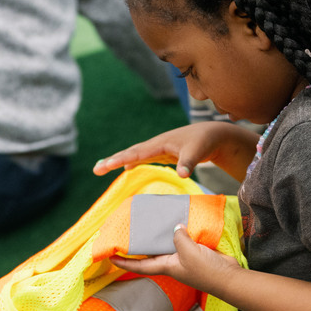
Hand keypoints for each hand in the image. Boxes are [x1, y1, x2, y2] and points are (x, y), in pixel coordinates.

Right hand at [94, 122, 259, 182]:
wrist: (215, 135)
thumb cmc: (206, 141)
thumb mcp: (198, 151)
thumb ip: (189, 162)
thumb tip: (182, 175)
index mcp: (160, 143)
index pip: (136, 153)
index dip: (119, 160)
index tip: (104, 166)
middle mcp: (156, 144)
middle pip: (130, 153)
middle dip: (113, 160)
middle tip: (96, 169)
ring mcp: (159, 148)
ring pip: (135, 155)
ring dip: (119, 161)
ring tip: (102, 168)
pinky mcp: (163, 153)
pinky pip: (143, 158)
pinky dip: (132, 162)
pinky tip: (126, 169)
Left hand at [112, 224, 241, 292]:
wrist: (230, 278)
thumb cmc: (206, 271)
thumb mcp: (188, 252)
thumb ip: (178, 238)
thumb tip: (175, 227)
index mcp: (166, 266)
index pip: (139, 266)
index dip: (123, 263)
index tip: (110, 257)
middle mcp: (172, 263)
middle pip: (151, 253)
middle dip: (139, 245)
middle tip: (129, 231)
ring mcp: (184, 258)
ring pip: (166, 245)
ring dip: (159, 235)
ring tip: (150, 221)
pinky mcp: (196, 252)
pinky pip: (182, 240)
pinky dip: (179, 231)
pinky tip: (178, 220)